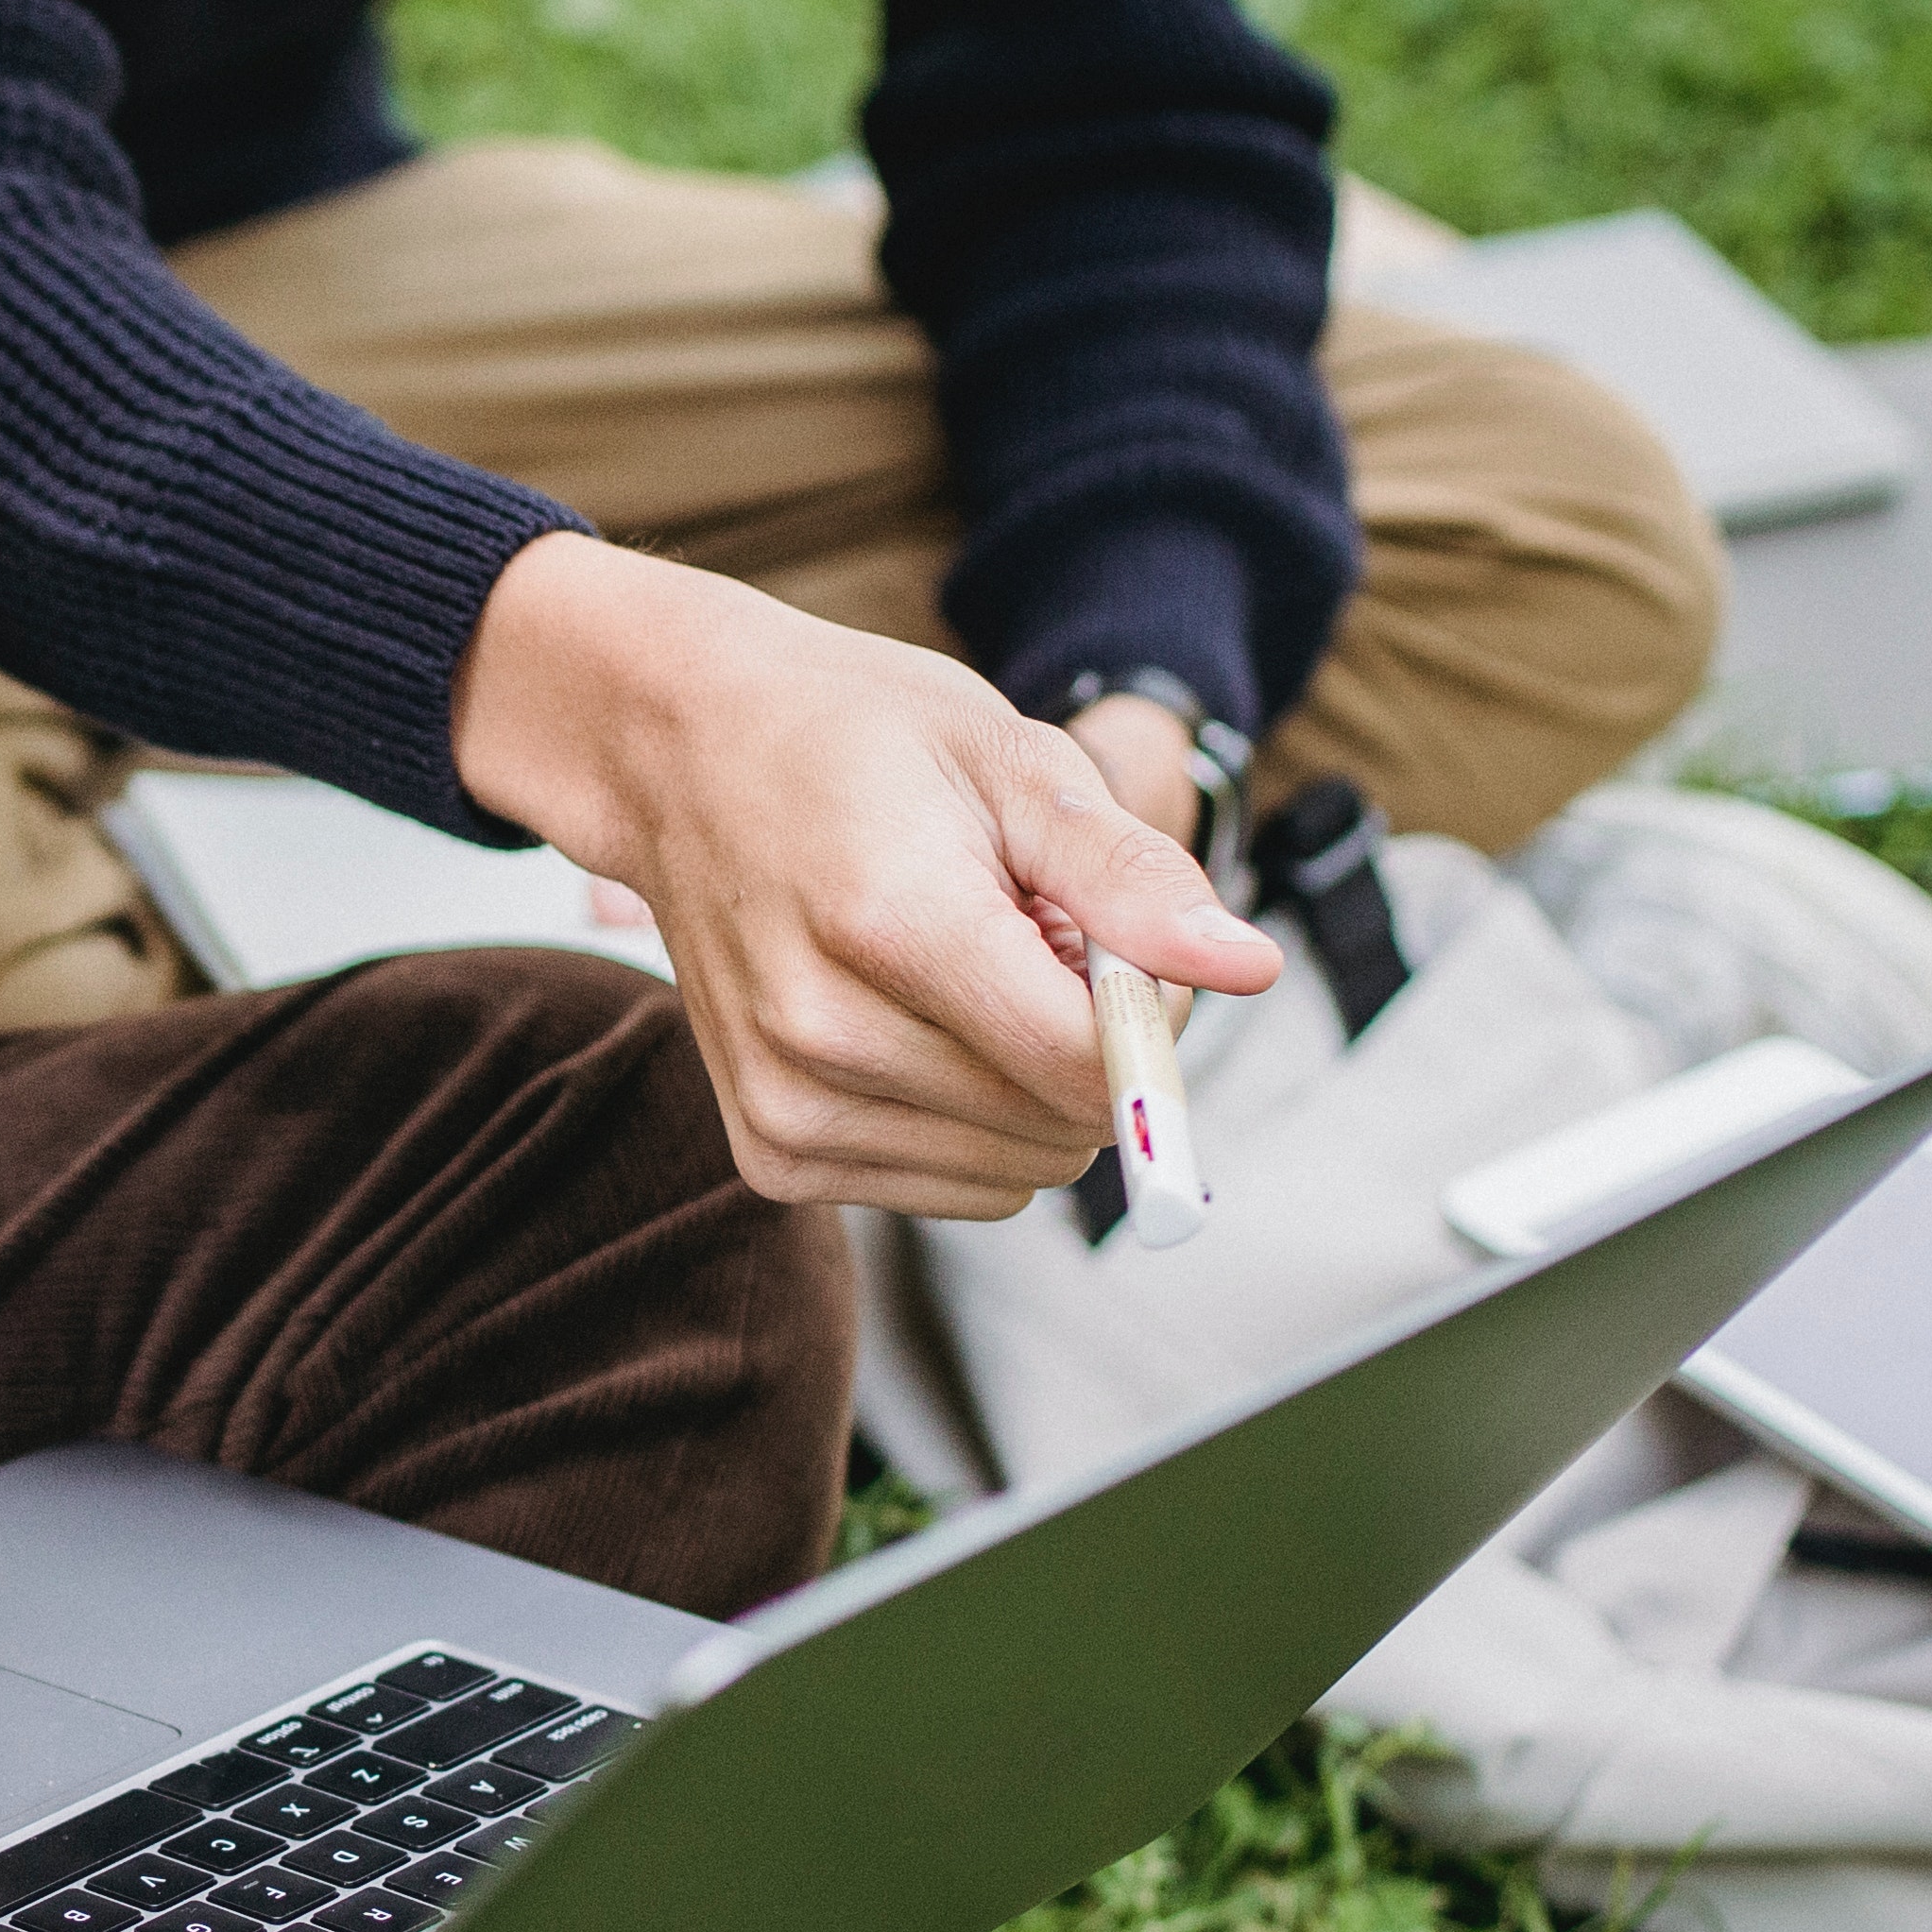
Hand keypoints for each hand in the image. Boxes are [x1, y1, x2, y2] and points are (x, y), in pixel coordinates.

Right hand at [454, 534, 1280, 1214]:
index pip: (1087, 1065)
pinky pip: (950, 1188)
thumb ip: (1132, 879)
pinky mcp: (770, 1156)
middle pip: (1062, 1128)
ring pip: (1017, 1173)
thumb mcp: (1014, 762)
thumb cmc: (861, 742)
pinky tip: (910, 1027)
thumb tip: (1251, 969)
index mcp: (891, 925)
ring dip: (1024, 1089)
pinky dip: (966, 1124)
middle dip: (1084, 1047)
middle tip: (1018, 939)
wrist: (680, 758)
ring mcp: (786, 1108)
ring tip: (954, 977)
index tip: (1115, 943)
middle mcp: (822, 1036)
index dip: (1148, 1019)